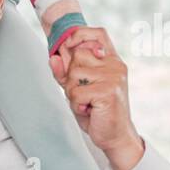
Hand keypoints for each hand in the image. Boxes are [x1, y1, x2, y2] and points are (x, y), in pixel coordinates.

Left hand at [46, 26, 142, 169]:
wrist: (116, 136)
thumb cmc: (99, 112)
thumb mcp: (79, 89)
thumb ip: (66, 73)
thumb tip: (53, 58)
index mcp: (111, 60)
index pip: (98, 33)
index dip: (80, 35)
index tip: (67, 45)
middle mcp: (115, 65)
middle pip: (78, 54)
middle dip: (71, 75)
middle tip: (82, 92)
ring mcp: (113, 77)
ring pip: (74, 74)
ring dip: (72, 93)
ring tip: (87, 103)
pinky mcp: (108, 91)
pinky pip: (76, 92)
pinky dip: (76, 105)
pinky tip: (89, 110)